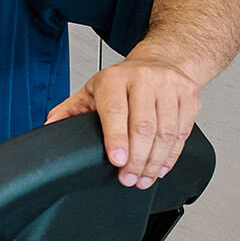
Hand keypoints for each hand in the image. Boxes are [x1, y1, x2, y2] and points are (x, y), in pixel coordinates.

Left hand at [46, 54, 200, 188]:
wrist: (161, 60)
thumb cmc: (122, 81)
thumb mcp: (92, 90)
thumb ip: (69, 110)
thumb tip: (50, 128)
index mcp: (114, 78)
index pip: (116, 112)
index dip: (117, 139)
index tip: (117, 161)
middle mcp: (144, 79)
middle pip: (144, 126)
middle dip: (137, 160)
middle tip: (129, 179)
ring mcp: (170, 86)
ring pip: (166, 133)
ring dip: (155, 162)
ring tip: (144, 179)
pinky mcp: (189, 96)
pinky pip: (183, 132)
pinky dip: (172, 155)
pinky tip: (161, 167)